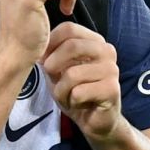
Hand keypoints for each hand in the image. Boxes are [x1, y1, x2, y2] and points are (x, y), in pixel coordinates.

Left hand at [42, 22, 121, 141]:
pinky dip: (72, 101)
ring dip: (61, 90)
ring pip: (72, 74)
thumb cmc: (76, 93)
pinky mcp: (112, 89)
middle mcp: (107, 51)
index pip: (68, 29)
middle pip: (72, 46)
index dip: (49, 43)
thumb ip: (50, 55)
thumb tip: (37, 44)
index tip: (43, 60)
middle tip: (51, 78)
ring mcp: (111, 69)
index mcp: (95, 41)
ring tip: (67, 96)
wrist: (94, 121)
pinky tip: (79, 104)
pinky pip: (79, 92)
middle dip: (53, 65)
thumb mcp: (58, 71)